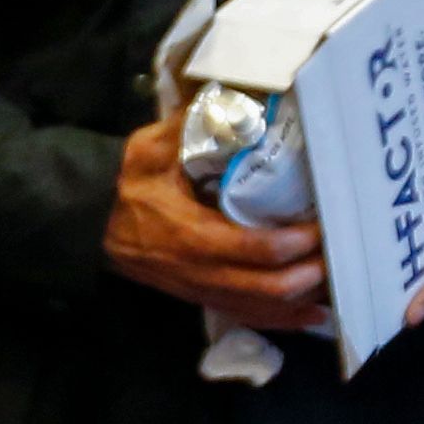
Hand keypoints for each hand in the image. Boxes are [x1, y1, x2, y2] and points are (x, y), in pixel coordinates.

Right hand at [107, 111, 330, 334]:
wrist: (86, 221)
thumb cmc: (122, 183)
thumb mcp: (150, 148)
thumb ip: (192, 126)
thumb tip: (239, 104)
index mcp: (191, 235)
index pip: (255, 248)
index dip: (295, 243)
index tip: (323, 224)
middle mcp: (200, 272)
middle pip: (267, 288)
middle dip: (308, 274)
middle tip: (338, 252)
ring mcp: (200, 290)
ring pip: (260, 308)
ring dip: (301, 301)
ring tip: (336, 287)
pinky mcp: (198, 296)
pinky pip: (246, 315)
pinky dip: (281, 319)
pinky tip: (309, 316)